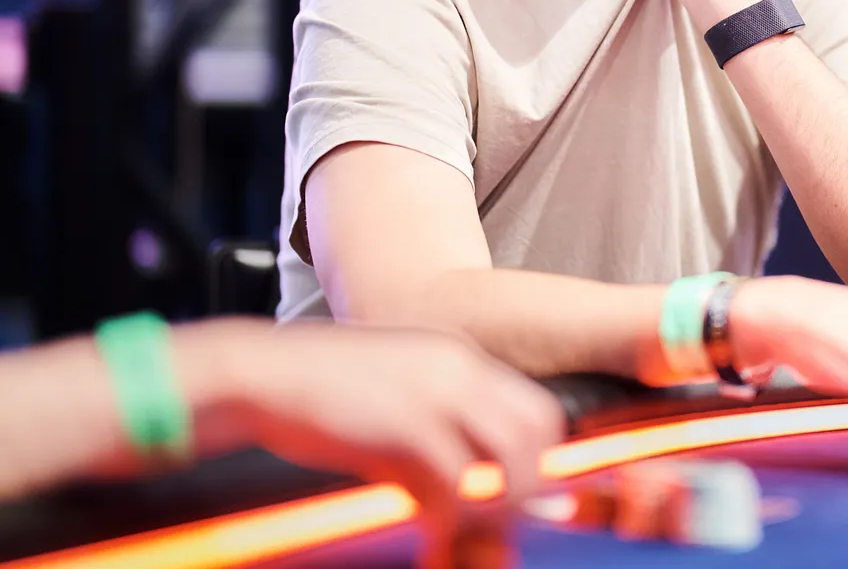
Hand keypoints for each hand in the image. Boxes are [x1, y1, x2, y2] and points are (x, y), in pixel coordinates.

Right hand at [175, 320, 563, 558]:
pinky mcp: (408, 430)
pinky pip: (459, 489)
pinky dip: (452, 527)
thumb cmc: (316, 395)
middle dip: (530, 484)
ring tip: (463, 539)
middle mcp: (459, 369)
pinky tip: (432, 543)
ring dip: (496, 512)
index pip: (534, 407)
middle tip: (501, 524)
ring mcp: (438, 396)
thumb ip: (433, 435)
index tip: (519, 498)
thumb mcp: (390, 402)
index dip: (537, 459)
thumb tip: (461, 499)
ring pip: (509, 463)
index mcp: (459, 357)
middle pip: (538, 430)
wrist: (256, 372)